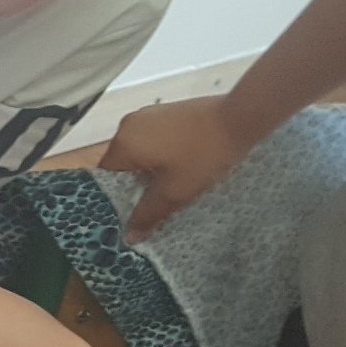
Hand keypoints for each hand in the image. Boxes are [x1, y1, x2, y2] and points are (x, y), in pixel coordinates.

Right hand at [99, 94, 263, 239]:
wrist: (240, 118)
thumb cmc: (204, 155)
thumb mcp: (175, 191)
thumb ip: (148, 214)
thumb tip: (129, 235)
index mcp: (123, 144)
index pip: (105, 177)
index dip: (118, 197)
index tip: (136, 209)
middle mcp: (127, 125)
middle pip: (122, 163)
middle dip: (137, 182)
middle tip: (159, 199)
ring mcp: (147, 115)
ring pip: (139, 150)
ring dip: (151, 167)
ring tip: (174, 180)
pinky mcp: (165, 110)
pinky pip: (152, 138)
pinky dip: (161, 152)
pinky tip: (183, 161)